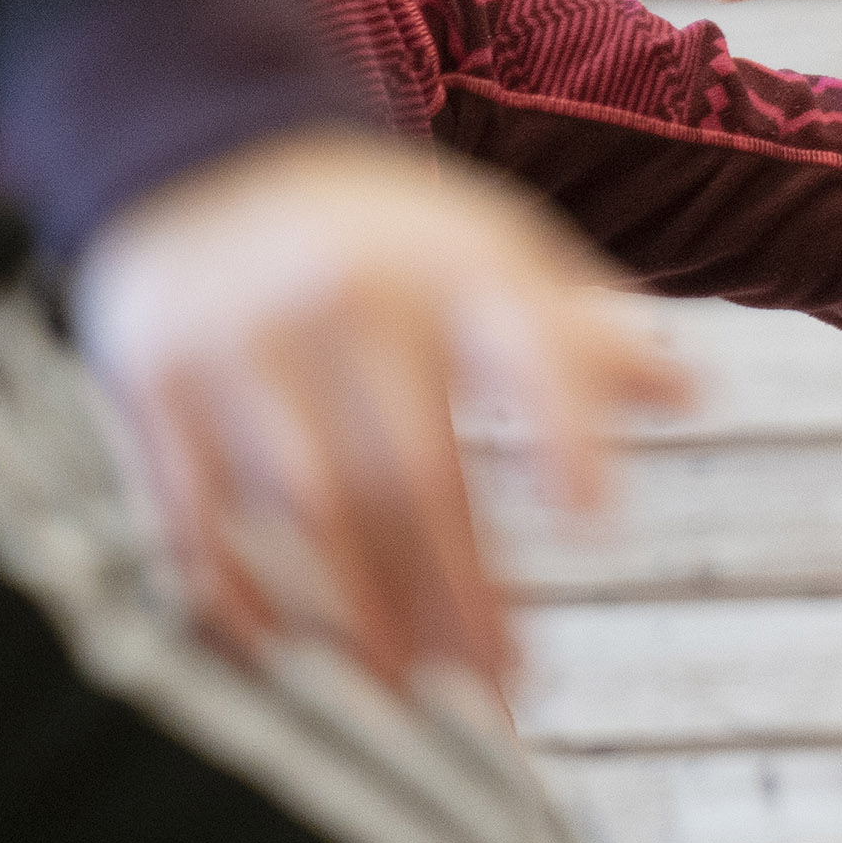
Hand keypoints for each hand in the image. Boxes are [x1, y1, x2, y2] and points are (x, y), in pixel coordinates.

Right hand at [70, 130, 692, 695]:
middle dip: (458, 588)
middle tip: (500, 683)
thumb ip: (580, 331)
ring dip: (357, 611)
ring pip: (305, 506)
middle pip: (410, 468)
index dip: (562, 427)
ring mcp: (238, 342)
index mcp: (450, 262)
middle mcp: (344, 299)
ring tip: (406, 690)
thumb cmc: (379, 234)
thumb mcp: (488, 247)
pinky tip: (278, 650)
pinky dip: (232, 587)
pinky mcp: (150, 380)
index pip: (524, 344)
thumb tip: (691, 395)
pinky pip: (190, 506)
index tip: (595, 517)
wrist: (200, 152)